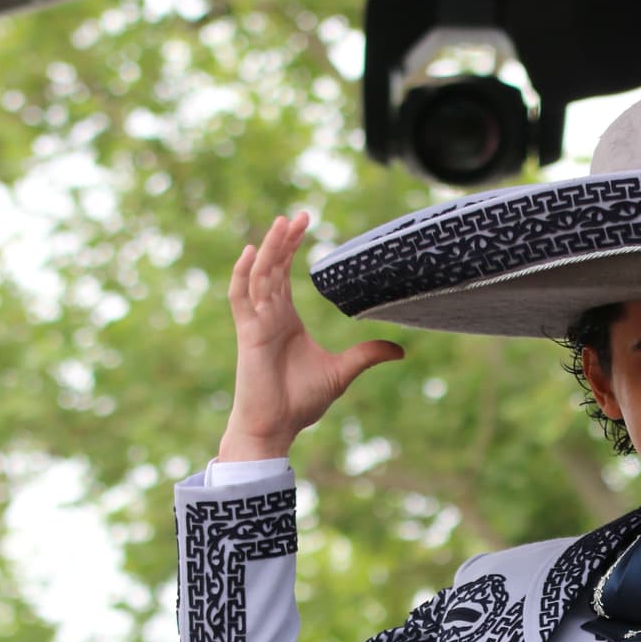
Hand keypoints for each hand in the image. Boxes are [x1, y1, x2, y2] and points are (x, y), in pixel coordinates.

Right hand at [218, 212, 404, 460]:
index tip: (305, 223)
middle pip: (272, 267)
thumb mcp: (342, 372)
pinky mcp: (248, 335)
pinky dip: (243, 274)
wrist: (277, 426)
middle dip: (283, 240)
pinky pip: (240, 298)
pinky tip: (251, 252)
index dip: (291, 247)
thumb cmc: (300, 401)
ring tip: (281, 223)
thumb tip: (400, 349)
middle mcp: (268, 315)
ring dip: (269, 248)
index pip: (284, 273)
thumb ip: (367, 356)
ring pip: (259, 275)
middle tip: (299, 214)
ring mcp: (256, 322)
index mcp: (286, 318)